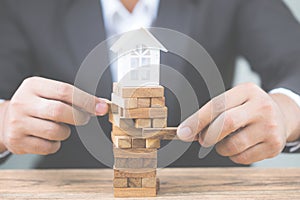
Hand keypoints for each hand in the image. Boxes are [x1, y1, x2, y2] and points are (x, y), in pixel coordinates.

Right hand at [0, 77, 107, 154]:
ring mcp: (18, 123)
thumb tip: (101, 105)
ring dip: (65, 132)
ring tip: (60, 127)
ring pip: (55, 132)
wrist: (6, 120)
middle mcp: (23, 102)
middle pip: (60, 111)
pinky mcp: (17, 141)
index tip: (101, 107)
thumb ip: (74, 97)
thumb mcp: (50, 93)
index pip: (65, 91)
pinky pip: (48, 147)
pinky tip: (48, 137)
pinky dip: (55, 144)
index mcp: (34, 86)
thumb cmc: (37, 105)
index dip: (87, 100)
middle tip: (83, 118)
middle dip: (79, 117)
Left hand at [177, 83, 299, 164]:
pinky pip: (242, 158)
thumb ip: (212, 114)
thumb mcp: (233, 101)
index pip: (216, 106)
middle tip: (202, 140)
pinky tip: (238, 147)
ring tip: (225, 141)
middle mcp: (261, 107)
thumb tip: (188, 132)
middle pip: (225, 124)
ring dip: (220, 148)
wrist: (281, 116)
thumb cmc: (248, 109)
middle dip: (207, 136)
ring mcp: (270, 127)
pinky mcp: (274, 146)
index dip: (196, 120)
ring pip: (232, 145)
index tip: (183, 132)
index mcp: (247, 91)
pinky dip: (233, 156)